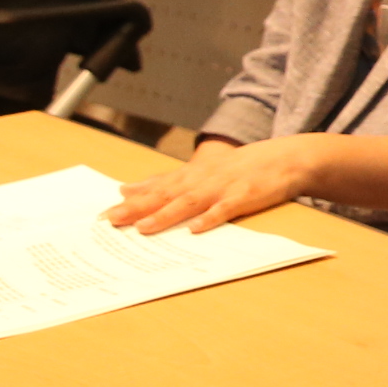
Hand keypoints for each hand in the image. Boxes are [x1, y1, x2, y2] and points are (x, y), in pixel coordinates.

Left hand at [104, 136, 308, 233]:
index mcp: (190, 175)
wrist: (285, 158)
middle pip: (166, 195)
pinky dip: (211, 217)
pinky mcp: (245, 196)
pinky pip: (226, 208)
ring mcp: (223, 187)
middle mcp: (202, 180)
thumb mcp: (198, 170)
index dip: (129, 202)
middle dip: (138, 208)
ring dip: (166, 214)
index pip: (154, 189)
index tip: (102, 215)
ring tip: (144, 227)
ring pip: (190, 201)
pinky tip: (196, 228)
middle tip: (112, 220)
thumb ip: (162, 180)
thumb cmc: (239, 167)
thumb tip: (126, 188)